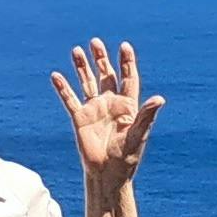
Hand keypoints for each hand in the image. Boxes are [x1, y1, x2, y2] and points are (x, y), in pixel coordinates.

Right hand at [52, 39, 161, 179]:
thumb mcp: (138, 135)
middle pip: (106, 75)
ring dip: (82, 67)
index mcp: (127, 105)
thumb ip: (147, 115)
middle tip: (95, 42)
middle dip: (101, 58)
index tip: (125, 46)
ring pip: (87, 82)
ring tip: (76, 50)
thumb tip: (160, 98)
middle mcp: (110, 103)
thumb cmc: (126, 158)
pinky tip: (56, 76)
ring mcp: (94, 110)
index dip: (127, 62)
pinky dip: (63, 88)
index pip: (128, 78)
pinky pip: (69, 100)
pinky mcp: (79, 118)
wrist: (107, 174)